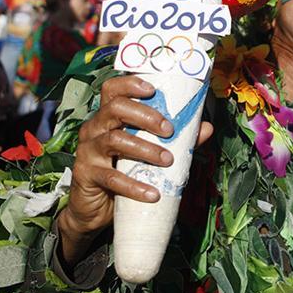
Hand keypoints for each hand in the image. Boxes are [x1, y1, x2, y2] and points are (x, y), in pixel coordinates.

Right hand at [57, 76, 213, 265]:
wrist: (95, 208)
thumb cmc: (123, 171)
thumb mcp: (148, 153)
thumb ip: (176, 139)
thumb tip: (207, 128)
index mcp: (108, 116)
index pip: (112, 89)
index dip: (130, 84)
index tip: (152, 89)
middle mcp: (95, 127)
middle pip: (115, 108)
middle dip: (145, 115)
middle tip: (169, 130)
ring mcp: (87, 150)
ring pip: (114, 139)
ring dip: (145, 149)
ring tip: (168, 160)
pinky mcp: (85, 174)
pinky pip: (111, 177)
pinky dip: (134, 186)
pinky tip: (153, 193)